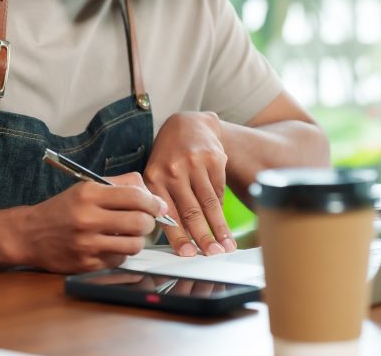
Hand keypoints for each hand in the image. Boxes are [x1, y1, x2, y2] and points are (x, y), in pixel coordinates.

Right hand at [19, 172, 166, 273]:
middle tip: (146, 221)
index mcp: (89, 194)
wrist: (29, 234)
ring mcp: (87, 244)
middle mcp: (87, 219)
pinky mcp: (86, 265)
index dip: (153, 202)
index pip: (135, 196)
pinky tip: (111, 245)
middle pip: (140, 222)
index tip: (158, 206)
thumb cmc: (63, 209)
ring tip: (130, 234)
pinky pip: (119, 259)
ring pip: (134, 245)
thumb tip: (152, 195)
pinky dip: (121, 252)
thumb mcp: (87, 187)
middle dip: (150, 222)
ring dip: (138, 239)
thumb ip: (120, 184)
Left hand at [144, 111, 236, 256]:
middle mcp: (173, 170)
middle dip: (204, 237)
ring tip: (226, 245)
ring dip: (219, 228)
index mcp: (154, 178)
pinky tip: (225, 224)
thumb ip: (163, 201)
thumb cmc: (169, 157)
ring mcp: (194, 163)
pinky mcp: (213, 158)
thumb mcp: (157, 174)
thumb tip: (179, 237)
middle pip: (191, 210)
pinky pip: (219, 190)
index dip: (179, 236)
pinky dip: (221, 209)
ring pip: (209, 203)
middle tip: (213, 255)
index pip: (168, 213)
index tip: (189, 254)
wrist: (188, 125)